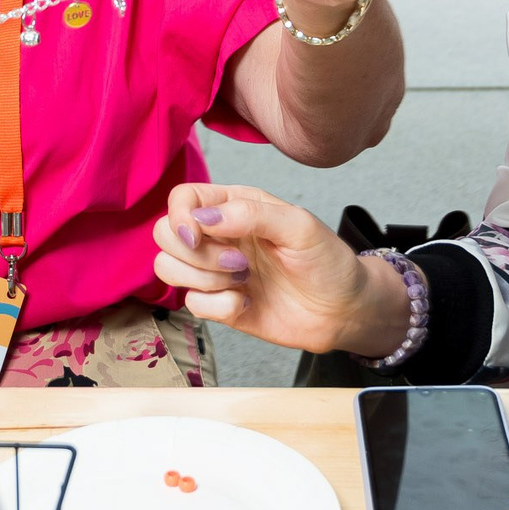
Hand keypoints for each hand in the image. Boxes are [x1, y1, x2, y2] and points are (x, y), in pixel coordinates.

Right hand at [151, 183, 406, 356]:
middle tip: (238, 262)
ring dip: (203, 279)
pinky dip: (218, 307)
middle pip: (165, 233)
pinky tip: (246, 303)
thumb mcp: (299, 226)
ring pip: (168, 268)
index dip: (180, 216)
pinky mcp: (218, 303)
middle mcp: (218, 235)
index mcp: (234, 205)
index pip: (182, 198)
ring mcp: (215, 270)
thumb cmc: (327, 261)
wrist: (343, 311)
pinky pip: (191, 304)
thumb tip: (202, 218)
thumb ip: (251, 214)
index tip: (198, 236)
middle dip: (194, 253)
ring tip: (243, 280)